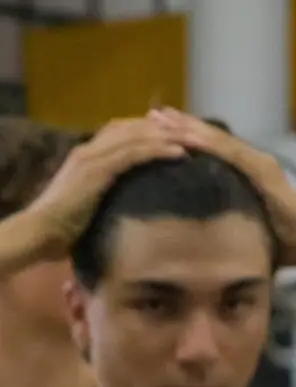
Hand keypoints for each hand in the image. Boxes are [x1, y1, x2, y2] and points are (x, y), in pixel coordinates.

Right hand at [26, 118, 187, 256]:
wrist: (35, 234)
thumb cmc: (53, 233)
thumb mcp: (81, 210)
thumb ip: (97, 201)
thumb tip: (116, 212)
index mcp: (83, 158)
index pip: (120, 133)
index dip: (148, 131)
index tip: (172, 137)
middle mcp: (88, 150)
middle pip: (134, 127)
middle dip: (164, 127)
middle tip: (192, 133)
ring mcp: (92, 157)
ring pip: (139, 135)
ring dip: (170, 135)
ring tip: (196, 140)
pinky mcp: (98, 169)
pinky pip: (136, 152)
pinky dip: (160, 150)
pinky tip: (180, 153)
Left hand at [148, 107, 295, 263]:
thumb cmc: (270, 235)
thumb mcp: (234, 219)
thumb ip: (215, 208)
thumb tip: (184, 214)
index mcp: (241, 168)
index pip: (207, 147)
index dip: (182, 134)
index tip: (153, 126)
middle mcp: (250, 159)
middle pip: (210, 138)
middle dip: (181, 125)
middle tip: (152, 113)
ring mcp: (258, 163)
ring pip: (219, 142)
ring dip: (191, 129)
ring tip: (165, 119)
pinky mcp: (264, 171)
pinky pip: (232, 155)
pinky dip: (210, 146)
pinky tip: (189, 139)